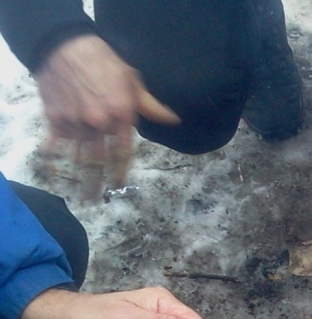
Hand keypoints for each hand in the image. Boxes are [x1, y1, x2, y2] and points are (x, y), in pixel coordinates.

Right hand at [36, 35, 179, 186]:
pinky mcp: (54, 117)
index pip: (123, 153)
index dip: (121, 173)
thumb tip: (175, 120)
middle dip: (96, 182)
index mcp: (121, 116)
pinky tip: (58, 167)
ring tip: (81, 192)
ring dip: (79, 174)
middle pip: (98, 161)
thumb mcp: (132, 81)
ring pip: (78, 155)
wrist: (63, 45)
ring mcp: (74, 121)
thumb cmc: (103, 60)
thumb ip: (151, 106)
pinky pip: (58, 142)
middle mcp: (98, 123)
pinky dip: (58, 153)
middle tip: (95, 198)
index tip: (119, 186)